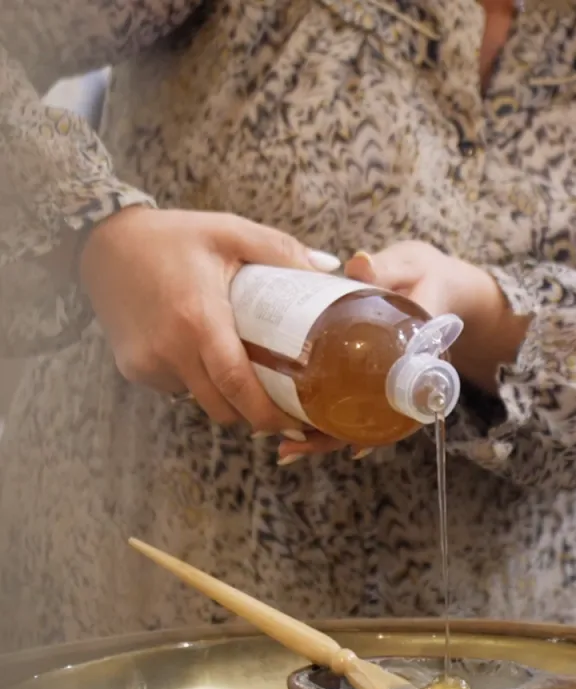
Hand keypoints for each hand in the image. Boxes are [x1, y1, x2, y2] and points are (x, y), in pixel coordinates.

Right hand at [79, 206, 339, 435]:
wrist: (102, 242)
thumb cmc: (173, 236)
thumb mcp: (229, 232)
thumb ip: (281, 250)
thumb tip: (328, 268)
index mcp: (199, 319)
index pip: (238, 385)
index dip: (269, 413)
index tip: (297, 425)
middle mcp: (170, 350)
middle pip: (223, 407)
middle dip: (255, 416)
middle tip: (284, 411)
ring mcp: (147, 364)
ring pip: (200, 401)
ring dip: (226, 399)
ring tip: (246, 377)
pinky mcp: (132, 369)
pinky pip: (176, 389)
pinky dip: (196, 382)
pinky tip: (201, 355)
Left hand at [276, 240, 505, 461]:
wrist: (441, 285)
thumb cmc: (426, 275)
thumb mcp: (411, 265)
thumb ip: (387, 266)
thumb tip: (359, 265)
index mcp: (419, 354)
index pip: (399, 395)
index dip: (377, 422)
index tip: (353, 444)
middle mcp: (402, 379)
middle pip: (370, 421)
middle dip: (333, 438)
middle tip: (292, 448)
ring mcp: (384, 383)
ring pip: (356, 419)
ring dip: (321, 436)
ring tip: (285, 450)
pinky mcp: (368, 378)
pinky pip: (348, 404)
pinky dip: (322, 418)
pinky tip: (293, 428)